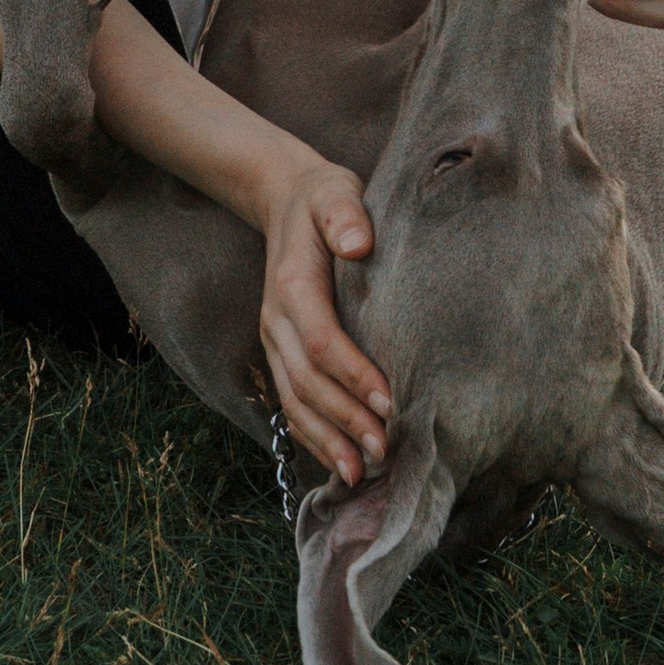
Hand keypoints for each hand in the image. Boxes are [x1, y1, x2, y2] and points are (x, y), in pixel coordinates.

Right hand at [258, 157, 392, 484]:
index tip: (389, 402)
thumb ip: (345, 215)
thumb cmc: (323, 200)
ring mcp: (274, 340)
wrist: (285, 201)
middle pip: (306, 381)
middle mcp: (275, 319)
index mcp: (292, 284)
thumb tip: (359, 244)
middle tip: (383, 450)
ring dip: (326, 440)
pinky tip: (339, 462)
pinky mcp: (281, 353)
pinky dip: (313, 436)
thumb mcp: (334, 191)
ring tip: (360, 472)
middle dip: (343, 420)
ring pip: (294, 401)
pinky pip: (292, 403)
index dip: (353, 375)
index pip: (321, 340)